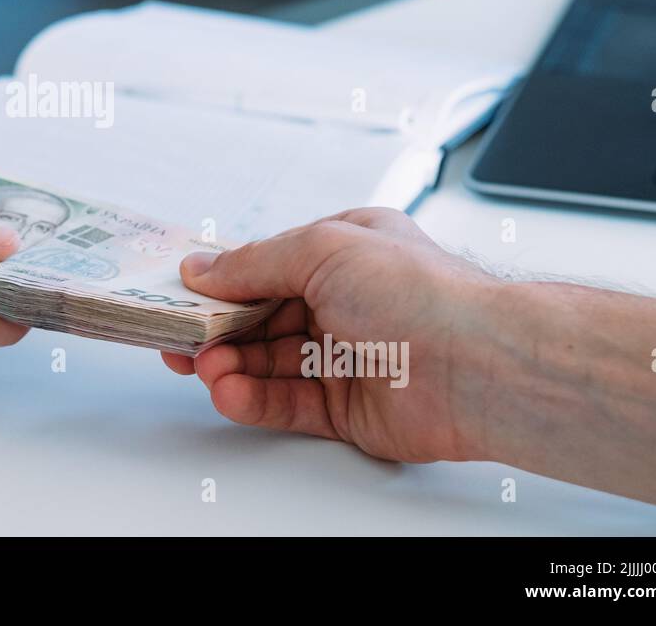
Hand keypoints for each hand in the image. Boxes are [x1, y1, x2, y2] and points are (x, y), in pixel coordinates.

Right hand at [162, 208, 498, 462]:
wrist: (477, 366)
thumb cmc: (420, 292)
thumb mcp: (322, 247)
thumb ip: (254, 262)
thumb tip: (204, 268)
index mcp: (344, 253)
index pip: (267, 267)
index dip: (223, 281)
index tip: (182, 293)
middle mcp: (345, 303)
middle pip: (261, 318)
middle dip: (218, 329)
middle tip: (178, 337)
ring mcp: (346, 357)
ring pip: (268, 364)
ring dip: (230, 365)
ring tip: (202, 366)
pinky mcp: (347, 409)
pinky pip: (286, 403)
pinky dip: (253, 399)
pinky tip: (229, 391)